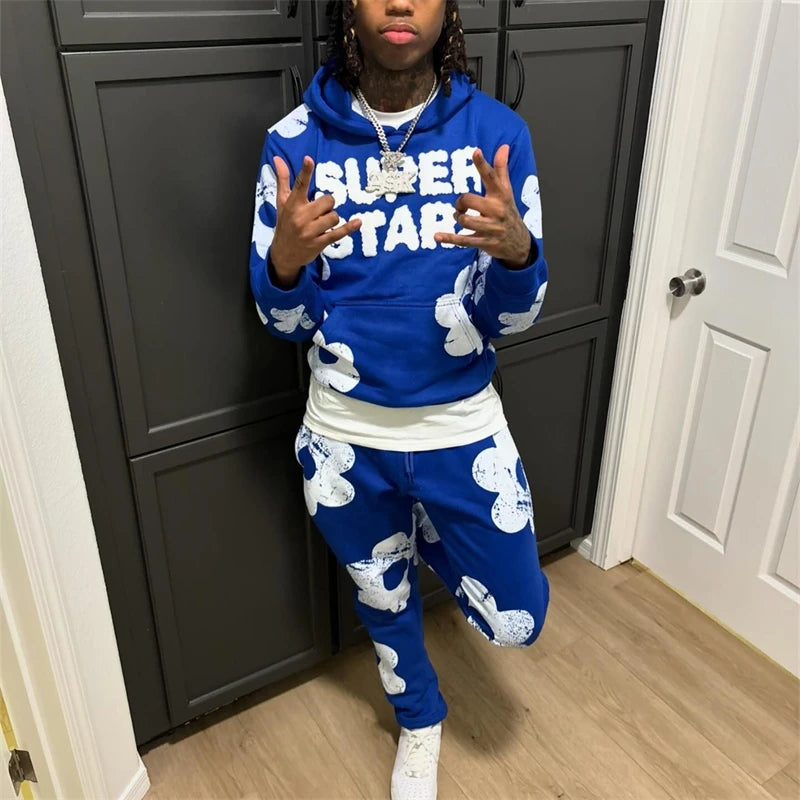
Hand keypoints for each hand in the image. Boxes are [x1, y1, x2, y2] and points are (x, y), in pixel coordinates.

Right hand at [270, 155, 360, 284]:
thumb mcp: (281, 202)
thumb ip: (283, 180)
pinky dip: (349, 228)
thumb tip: (278, 158)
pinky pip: (338, 233)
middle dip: (328, 204)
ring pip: (334, 216)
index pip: (299, 185)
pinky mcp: (319, 243)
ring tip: (323, 222)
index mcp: (292, 205)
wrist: (283, 254)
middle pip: (327, 201)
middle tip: (320, 210)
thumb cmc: (285, 224)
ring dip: (332, 217)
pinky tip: (358, 222)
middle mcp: (301, 217)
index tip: (309, 159)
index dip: (305, 172)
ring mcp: (310, 231)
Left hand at [434, 146, 531, 268]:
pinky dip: (449, 238)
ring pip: (465, 220)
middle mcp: (497, 211)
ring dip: (458, 217)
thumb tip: (504, 146)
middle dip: (461, 202)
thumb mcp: (507, 191)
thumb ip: (501, 169)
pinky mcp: (484, 242)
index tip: (475, 151)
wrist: (518, 243)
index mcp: (501, 195)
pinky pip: (463, 240)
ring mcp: (490, 228)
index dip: (482, 165)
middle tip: (462, 205)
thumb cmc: (508, 212)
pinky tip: (437, 236)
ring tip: (460, 216)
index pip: (491, 177)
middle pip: (470, 200)